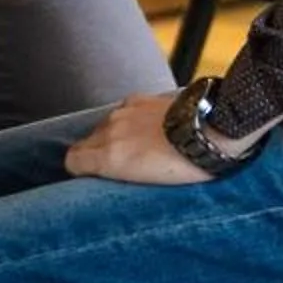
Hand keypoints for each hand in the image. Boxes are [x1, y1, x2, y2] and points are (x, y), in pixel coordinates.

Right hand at [63, 95, 214, 187]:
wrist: (210, 132)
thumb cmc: (185, 167)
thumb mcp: (147, 183)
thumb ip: (119, 174)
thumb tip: (107, 174)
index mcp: (109, 157)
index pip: (72, 160)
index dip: (79, 170)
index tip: (91, 177)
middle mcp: (109, 132)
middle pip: (84, 143)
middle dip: (94, 154)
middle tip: (117, 168)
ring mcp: (122, 113)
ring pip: (102, 127)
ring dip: (111, 137)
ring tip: (136, 149)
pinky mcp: (137, 99)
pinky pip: (120, 112)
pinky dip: (126, 122)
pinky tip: (146, 130)